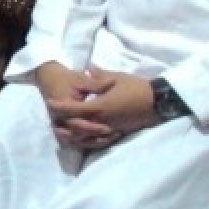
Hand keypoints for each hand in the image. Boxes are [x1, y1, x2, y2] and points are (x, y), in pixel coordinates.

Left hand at [41, 64, 157, 149]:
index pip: (74, 110)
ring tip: (63, 133)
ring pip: (87, 138)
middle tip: (52, 121)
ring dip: (73, 137)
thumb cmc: (137, 87)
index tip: (50, 103)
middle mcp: (103, 121)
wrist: (159, 101)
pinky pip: (100, 142)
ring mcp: (111, 129)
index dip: (60, 107)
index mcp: (100, 107)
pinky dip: (89, 142)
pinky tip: (83, 140)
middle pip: (77, 127)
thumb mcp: (116, 78)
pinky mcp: (119, 134)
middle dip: (63, 125)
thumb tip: (89, 67)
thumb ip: (99, 75)